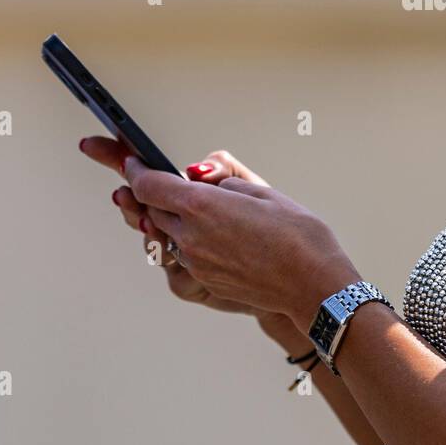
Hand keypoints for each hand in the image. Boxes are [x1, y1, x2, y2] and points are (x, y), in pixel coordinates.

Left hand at [78, 137, 312, 350]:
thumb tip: (199, 174)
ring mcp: (196, 263)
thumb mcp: (263, 190)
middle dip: (146, 193)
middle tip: (143, 177)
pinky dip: (184, 239)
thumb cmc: (298, 235)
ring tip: (174, 205)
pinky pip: (183, 256)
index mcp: (202, 207)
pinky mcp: (206, 282)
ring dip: (165, 218)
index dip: (135, 169)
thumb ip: (223, 179)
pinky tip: (202, 232)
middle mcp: (190, 237)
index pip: (148, 185)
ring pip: (165, 235)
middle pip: (151, 210)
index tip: (131, 160)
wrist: (313, 284)